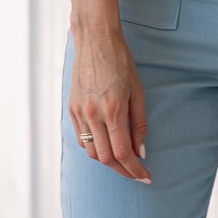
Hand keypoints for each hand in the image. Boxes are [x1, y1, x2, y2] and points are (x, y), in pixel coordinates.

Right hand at [69, 21, 151, 180]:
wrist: (96, 40)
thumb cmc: (121, 62)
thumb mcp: (138, 92)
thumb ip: (139, 124)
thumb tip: (140, 152)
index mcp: (112, 111)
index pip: (122, 153)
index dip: (134, 169)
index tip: (145, 177)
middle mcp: (92, 115)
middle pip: (105, 158)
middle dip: (123, 170)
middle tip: (137, 173)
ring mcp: (79, 113)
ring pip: (91, 152)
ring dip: (107, 162)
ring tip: (123, 162)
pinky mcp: (72, 109)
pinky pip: (81, 139)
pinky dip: (94, 148)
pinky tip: (106, 146)